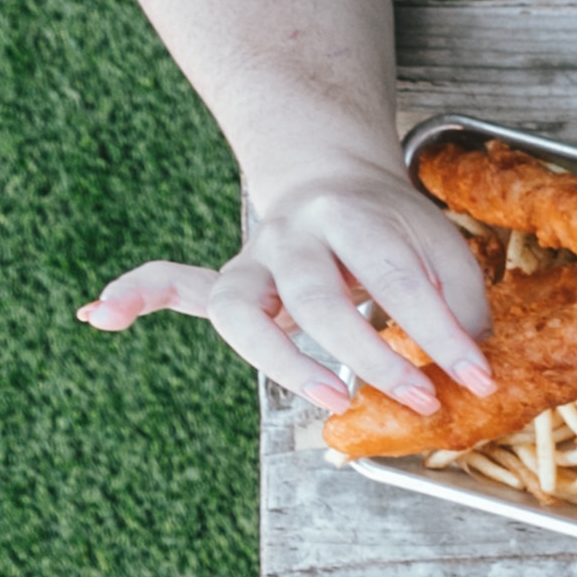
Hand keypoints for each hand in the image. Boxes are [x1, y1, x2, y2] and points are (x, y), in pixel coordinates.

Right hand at [81, 163, 490, 417]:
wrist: (334, 181)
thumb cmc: (393, 229)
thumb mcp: (442, 248)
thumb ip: (458, 301)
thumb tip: (470, 364)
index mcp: (355, 215)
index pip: (401, 278)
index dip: (443, 333)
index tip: (475, 377)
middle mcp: (294, 235)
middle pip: (318, 297)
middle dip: (369, 354)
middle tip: (416, 395)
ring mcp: (255, 258)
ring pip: (242, 306)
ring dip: (280, 359)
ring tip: (326, 395)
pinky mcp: (228, 281)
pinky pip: (171, 283)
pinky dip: (135, 295)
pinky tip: (101, 315)